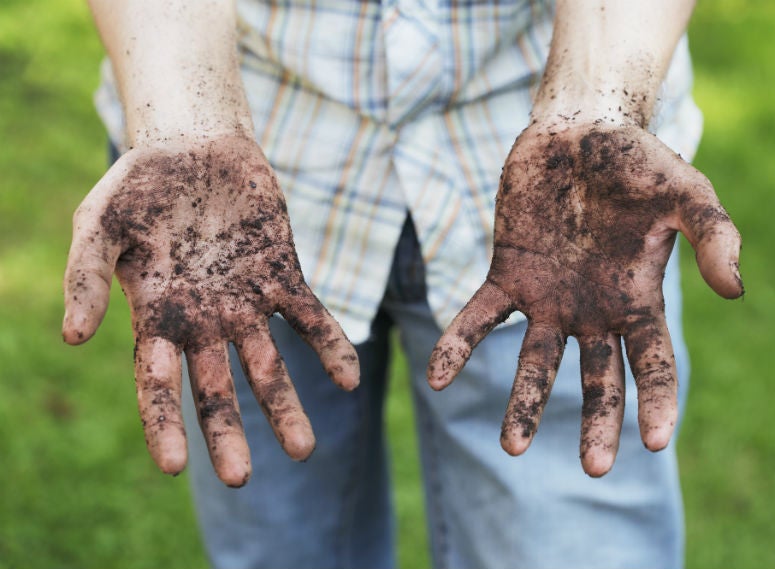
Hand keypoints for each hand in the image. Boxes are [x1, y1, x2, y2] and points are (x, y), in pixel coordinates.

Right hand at [63, 134, 358, 485]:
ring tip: (305, 449)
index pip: (158, 384)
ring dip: (285, 405)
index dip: (163, 423)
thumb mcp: (99, 223)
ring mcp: (246, 302)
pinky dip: (329, 345)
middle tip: (241, 478)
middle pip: (217, 388)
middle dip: (229, 431)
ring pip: (268, 365)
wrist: (194, 146)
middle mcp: (204, 321)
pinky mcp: (282, 275)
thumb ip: (86, 275)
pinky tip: (349, 378)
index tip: (173, 465)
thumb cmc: (139, 185)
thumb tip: (72, 336)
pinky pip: (309, 318)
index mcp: (157, 317)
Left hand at [428, 122, 742, 476]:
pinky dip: (458, 346)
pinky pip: (480, 319)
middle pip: (597, 378)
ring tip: (512, 447)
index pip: (653, 363)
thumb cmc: (637, 160)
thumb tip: (735, 290)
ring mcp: (547, 298)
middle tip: (593, 469)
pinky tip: (436, 377)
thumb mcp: (686, 191)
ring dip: (523, 402)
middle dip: (596, 421)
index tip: (656, 442)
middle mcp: (592, 310)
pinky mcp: (506, 276)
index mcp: (637, 299)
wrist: (577, 130)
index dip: (657, 402)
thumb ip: (715, 235)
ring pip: (536, 361)